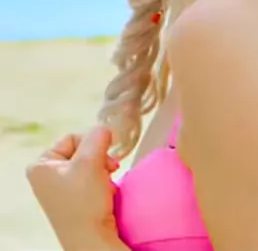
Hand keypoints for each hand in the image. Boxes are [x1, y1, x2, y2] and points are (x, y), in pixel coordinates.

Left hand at [26, 126, 121, 248]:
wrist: (90, 238)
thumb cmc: (84, 202)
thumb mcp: (90, 162)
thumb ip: (98, 137)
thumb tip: (105, 127)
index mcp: (41, 165)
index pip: (72, 137)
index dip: (91, 145)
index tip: (103, 159)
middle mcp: (46, 175)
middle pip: (81, 150)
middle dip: (99, 159)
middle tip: (108, 170)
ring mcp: (59, 188)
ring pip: (89, 164)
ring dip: (103, 170)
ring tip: (106, 183)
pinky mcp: (72, 198)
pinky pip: (91, 178)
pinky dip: (102, 181)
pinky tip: (105, 191)